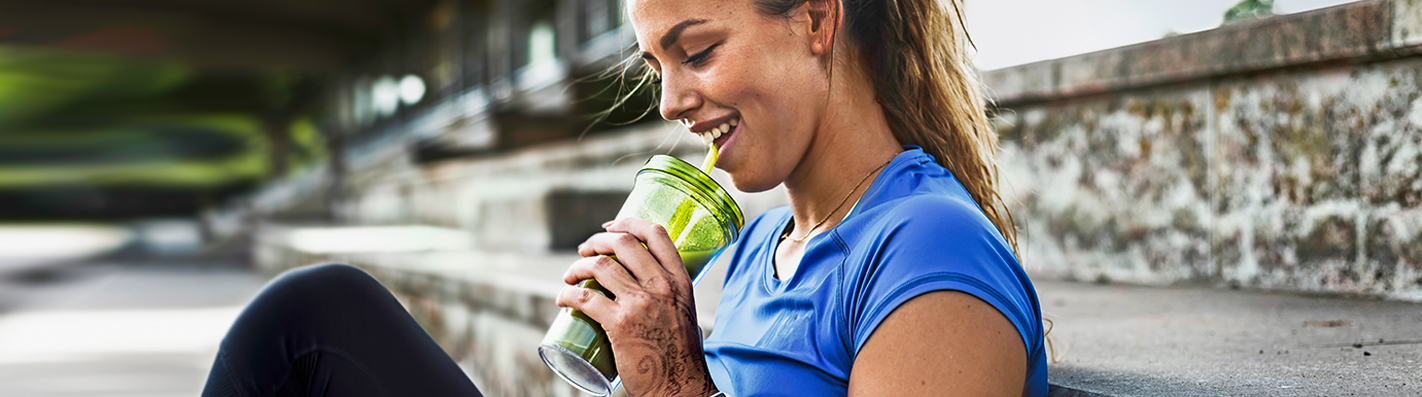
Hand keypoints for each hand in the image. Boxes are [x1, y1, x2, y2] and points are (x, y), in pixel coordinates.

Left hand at [556, 218, 718, 396]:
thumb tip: (643, 279)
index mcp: (680, 279)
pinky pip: (585, 298)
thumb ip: (667, 291)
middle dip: (596, 242)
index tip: (610, 226)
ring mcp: (640, 303)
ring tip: (569, 277)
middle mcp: (661, 285)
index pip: (655, 234)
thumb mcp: (684, 310)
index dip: (628, 222)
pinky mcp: (620, 323)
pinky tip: (562, 298)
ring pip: (599, 266)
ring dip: (576, 267)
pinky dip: (567, 294)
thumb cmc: (680, 352)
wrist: (680, 385)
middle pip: (622, 243)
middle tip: (584, 251)